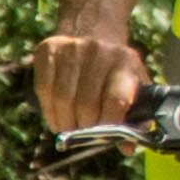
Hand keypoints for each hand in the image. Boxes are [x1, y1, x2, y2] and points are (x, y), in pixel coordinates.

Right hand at [33, 33, 148, 134]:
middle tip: (84, 135)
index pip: (116, 101)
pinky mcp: (48, 49)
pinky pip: (43, 88)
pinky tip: (55, 115)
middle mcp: (99, 52)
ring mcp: (71, 48)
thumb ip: (135, 116)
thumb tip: (127, 148)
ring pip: (62, 99)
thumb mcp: (134, 84)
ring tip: (68, 128)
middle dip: (84, 128)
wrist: (93, 30)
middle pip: (85, 104)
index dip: (109, 126)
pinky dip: (48, 109)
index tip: (105, 139)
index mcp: (125, 62)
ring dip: (64, 122)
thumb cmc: (115, 69)